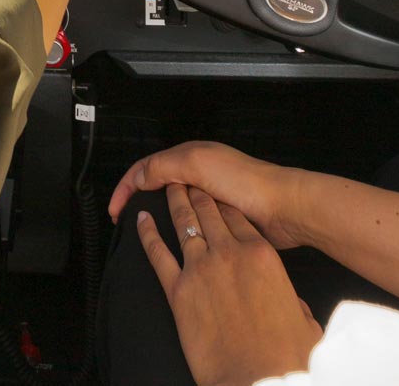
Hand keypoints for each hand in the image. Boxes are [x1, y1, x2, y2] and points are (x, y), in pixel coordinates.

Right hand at [111, 141, 302, 248]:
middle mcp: (198, 173)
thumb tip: (139, 177)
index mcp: (190, 156)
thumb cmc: (244, 182)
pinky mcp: (221, 218)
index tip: (115, 209)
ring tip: (143, 232)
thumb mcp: (197, 164)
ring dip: (155, 214)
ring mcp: (210, 196)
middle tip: (122, 221)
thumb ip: (164, 167)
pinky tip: (173, 241)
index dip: (126, 186)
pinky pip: (191, 221)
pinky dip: (177, 228)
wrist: (284, 208)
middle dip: (136, 199)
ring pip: (172, 204)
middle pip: (156, 183)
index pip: (147, 167)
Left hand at [138, 185, 321, 385]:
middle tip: (188, 181)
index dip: (225, 201)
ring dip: (175, 203)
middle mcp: (229, 254)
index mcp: (262, 256)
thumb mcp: (304, 319)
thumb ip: (293, 302)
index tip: (218, 192)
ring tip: (169, 188)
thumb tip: (293, 304)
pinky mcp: (178, 291)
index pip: (238, 216)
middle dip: (197, 193)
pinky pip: (157, 253)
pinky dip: (147, 233)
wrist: (260, 381)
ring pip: (183, 224)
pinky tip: (140, 219)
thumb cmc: (285, 357)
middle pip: (209, 212)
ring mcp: (201, 269)